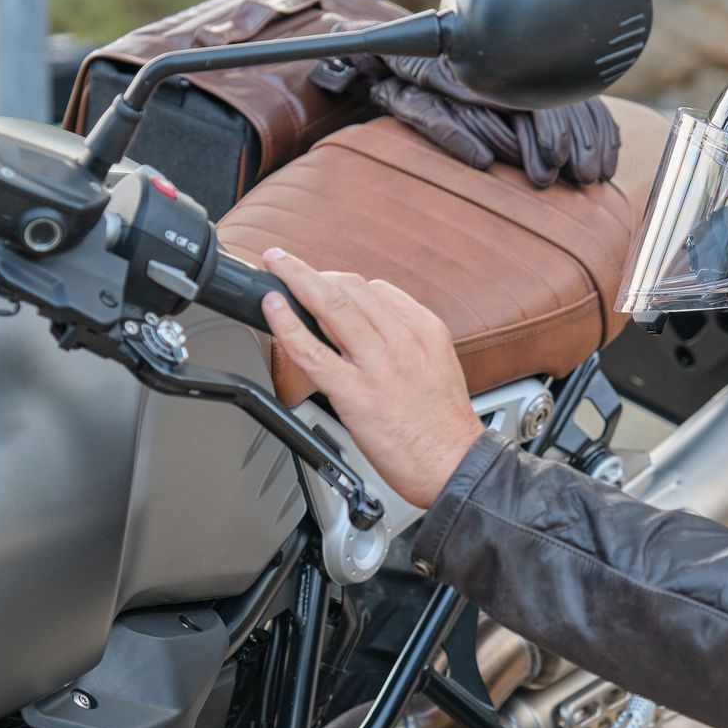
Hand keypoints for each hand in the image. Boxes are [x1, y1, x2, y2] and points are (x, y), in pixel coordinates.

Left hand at [259, 248, 484, 507]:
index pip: (377, 289)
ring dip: (296, 279)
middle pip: (351, 287)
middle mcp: (402, 340)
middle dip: (312, 271)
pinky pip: (313, 351)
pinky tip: (273, 308)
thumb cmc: (444, 427)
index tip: (322, 282)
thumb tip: (371, 330)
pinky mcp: (356, 393)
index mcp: (424, 330)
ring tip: (275, 267)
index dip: (341, 282)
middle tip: (286, 262)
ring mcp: (378, 365)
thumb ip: (408, 342)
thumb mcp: (439, 366)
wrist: (454, 465)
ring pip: (331, 305)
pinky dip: (287, 324)